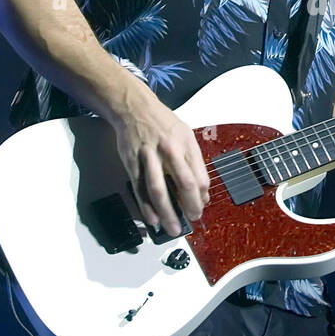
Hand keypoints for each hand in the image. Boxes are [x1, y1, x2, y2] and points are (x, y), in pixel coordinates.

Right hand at [111, 87, 210, 237]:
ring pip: (158, 189)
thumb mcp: (185, 135)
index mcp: (186, 143)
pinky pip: (139, 188)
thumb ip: (194, 163)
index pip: (199, 175)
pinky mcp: (132, 162)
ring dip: (166, 212)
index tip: (201, 206)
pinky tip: (152, 218)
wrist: (134, 107)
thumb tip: (201, 192)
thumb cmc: (162, 123)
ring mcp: (149, 156)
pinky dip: (145, 206)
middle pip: (183, 182)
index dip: (202, 196)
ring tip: (172, 227)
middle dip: (190, 206)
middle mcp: (169, 150)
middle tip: (192, 219)